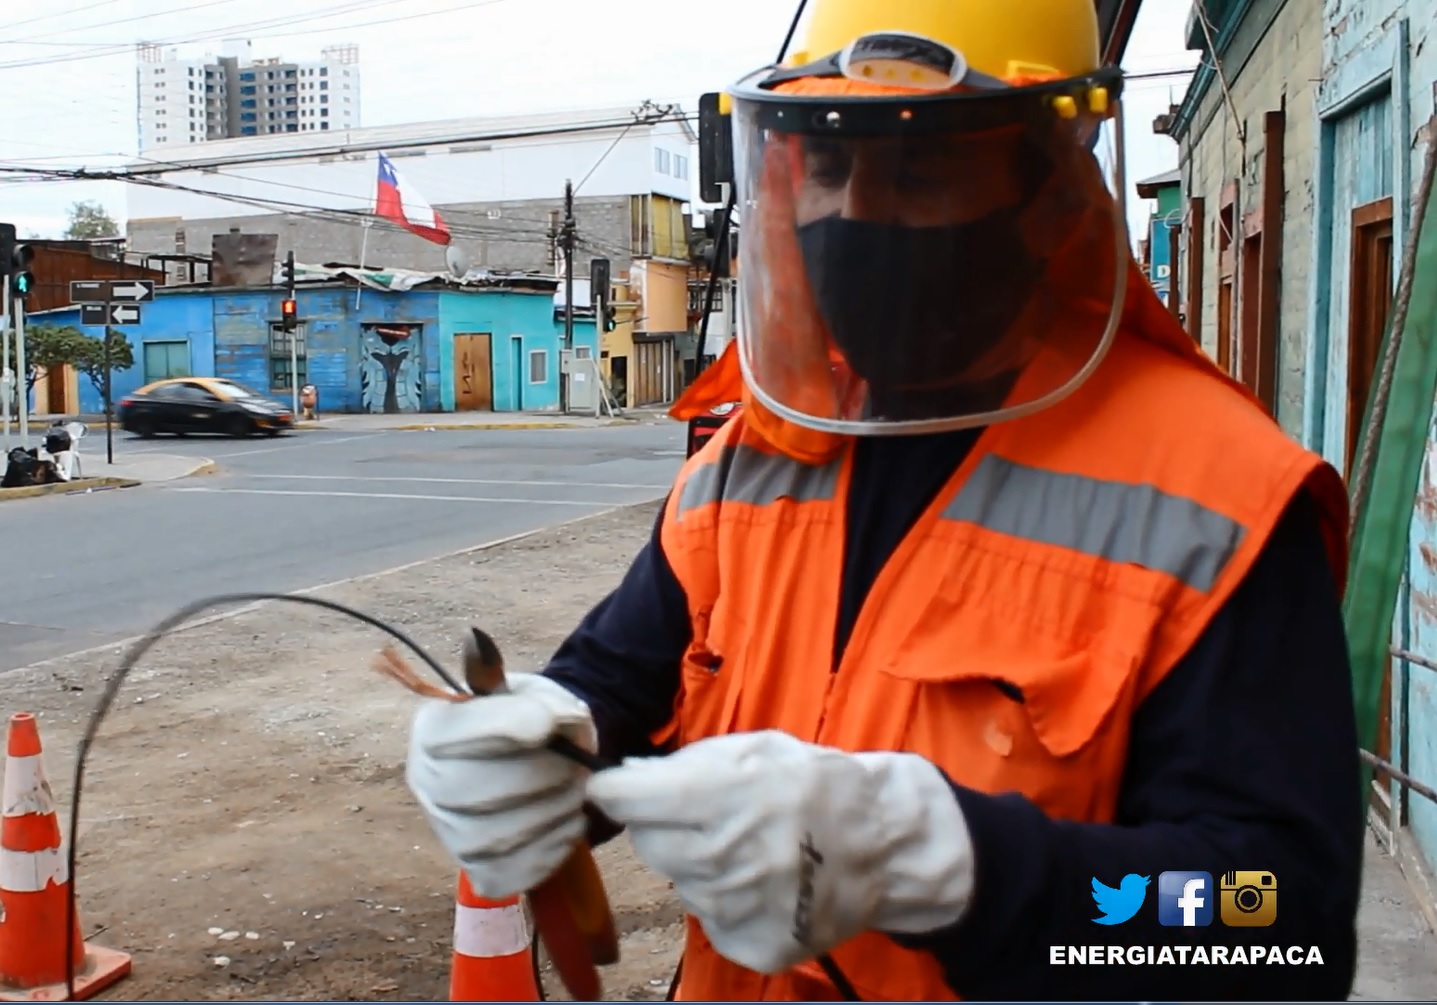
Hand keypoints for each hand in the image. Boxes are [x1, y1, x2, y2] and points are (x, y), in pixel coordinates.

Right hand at [406, 672, 596, 897]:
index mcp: (433, 729)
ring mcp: (448, 832)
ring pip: (501, 835)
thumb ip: (547, 702)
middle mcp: (426, 783)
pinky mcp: (478, 869)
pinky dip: (554, 846)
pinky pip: (517, 870)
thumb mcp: (541, 696)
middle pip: (477, 790)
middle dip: (541, 774)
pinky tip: (568, 821)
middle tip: (575, 764)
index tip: (546, 723)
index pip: (452, 731)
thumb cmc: (534, 724)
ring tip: (574, 789)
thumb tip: (552, 721)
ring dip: (555, 809)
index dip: (502, 727)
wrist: (537, 765)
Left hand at [585, 730, 975, 973]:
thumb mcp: (757, 748)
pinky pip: (710, 919)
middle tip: (703, 814)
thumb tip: (627, 777)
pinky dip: (724, 900)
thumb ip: (689, 762)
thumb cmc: (817, 786)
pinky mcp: (755, 945)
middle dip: (662, 825)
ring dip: (697, 863)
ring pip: (679, 883)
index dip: (613, 789)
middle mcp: (732, 855)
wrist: (886, 845)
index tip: (612, 785)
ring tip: (745, 846)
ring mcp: (743, 907)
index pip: (633, 800)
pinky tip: (761, 880)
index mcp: (730, 794)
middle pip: (648, 845)